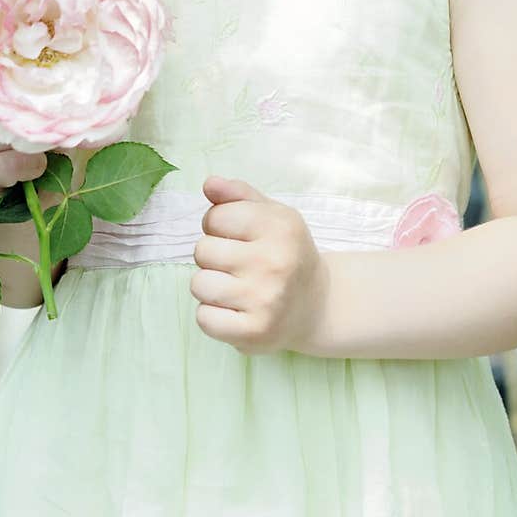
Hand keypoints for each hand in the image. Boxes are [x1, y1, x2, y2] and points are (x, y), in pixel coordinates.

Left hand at [191, 176, 329, 355]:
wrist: (317, 306)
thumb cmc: (286, 253)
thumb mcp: (272, 215)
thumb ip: (238, 195)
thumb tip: (209, 184)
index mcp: (279, 226)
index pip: (214, 217)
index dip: (218, 225)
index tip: (236, 236)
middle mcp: (274, 261)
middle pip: (202, 250)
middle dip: (213, 256)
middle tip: (238, 265)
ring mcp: (264, 300)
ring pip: (199, 284)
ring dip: (210, 286)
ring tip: (234, 288)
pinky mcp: (254, 333)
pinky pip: (204, 319)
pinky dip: (212, 316)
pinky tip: (234, 311)